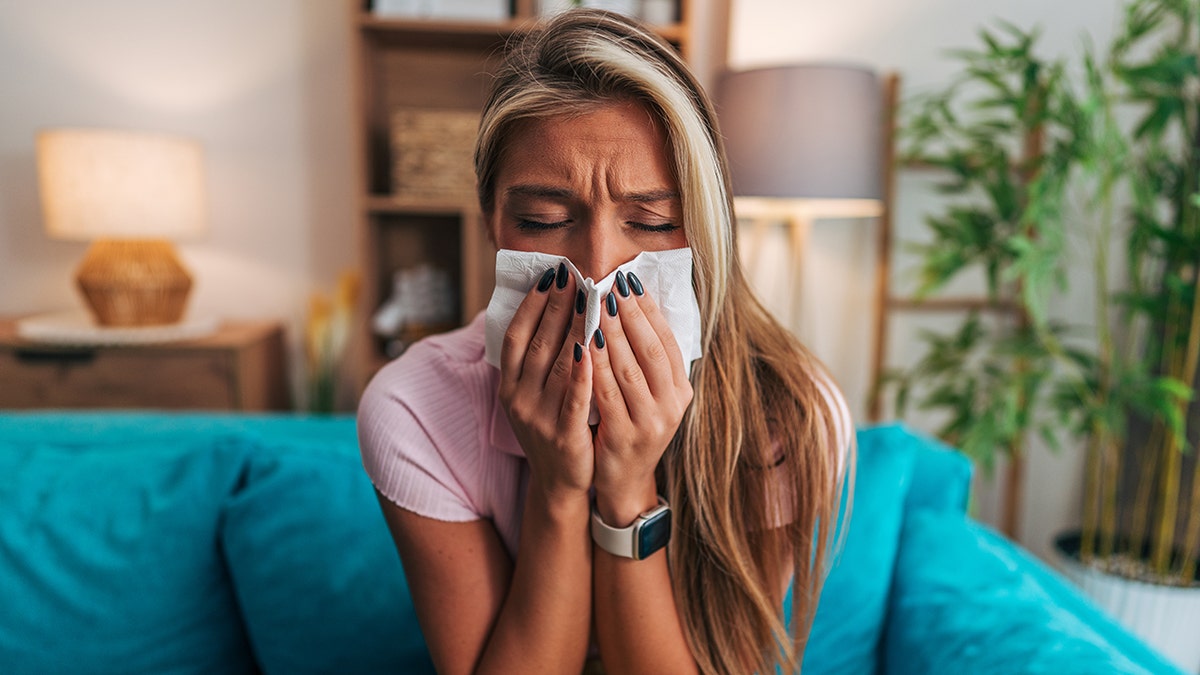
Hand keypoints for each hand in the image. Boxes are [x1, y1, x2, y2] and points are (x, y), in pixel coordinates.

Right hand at [498, 264, 594, 500]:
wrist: (559, 482)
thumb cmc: (552, 426)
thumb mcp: (532, 394)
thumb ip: (536, 359)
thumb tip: (544, 308)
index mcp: (509, 386)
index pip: (516, 336)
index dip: (531, 305)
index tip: (550, 276)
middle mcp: (518, 399)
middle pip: (538, 344)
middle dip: (556, 307)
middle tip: (573, 275)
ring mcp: (539, 418)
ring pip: (557, 365)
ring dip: (574, 328)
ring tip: (590, 299)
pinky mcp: (564, 435)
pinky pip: (574, 397)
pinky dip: (582, 371)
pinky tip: (592, 346)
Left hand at [590, 272, 693, 522]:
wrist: (624, 481)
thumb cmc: (632, 426)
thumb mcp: (650, 394)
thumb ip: (646, 358)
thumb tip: (635, 305)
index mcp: (681, 390)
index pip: (667, 341)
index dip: (649, 310)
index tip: (631, 281)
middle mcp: (671, 406)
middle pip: (651, 350)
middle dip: (630, 314)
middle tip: (610, 284)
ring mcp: (649, 423)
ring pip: (628, 369)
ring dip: (611, 333)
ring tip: (595, 304)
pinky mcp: (623, 437)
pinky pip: (606, 393)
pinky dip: (595, 366)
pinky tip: (582, 343)